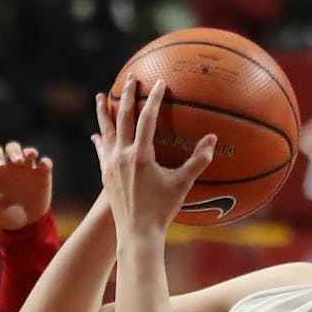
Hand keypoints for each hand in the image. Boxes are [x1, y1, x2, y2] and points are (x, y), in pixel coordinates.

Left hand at [0, 142, 52, 230]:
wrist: (24, 225)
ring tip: (31, 156)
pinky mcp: (43, 176)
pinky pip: (46, 164)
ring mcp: (29, 170)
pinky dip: (46, 162)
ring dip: (30, 151)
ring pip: (29, 152)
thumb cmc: (4, 214)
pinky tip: (43, 165)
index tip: (0, 167)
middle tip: (17, 162)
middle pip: (13, 147)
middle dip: (14, 151)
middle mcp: (13, 167)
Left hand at [92, 76, 215, 236]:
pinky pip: (102, 151)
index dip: (153, 99)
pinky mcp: (106, 175)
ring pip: (106, 131)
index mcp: (140, 155)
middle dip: (126, 95)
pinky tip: (98, 135)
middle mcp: (121, 156)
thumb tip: (213, 138)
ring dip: (104, 112)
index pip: (146, 118)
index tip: (158, 82)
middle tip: (130, 78)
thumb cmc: (162, 210)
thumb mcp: (182, 184)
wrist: (136, 233)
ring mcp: (111, 165)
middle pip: (122, 118)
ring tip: (102, 96)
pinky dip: (101, 140)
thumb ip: (198, 160)